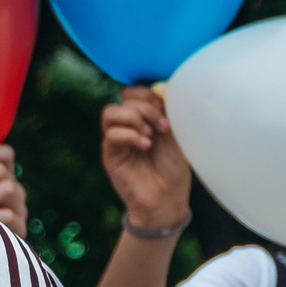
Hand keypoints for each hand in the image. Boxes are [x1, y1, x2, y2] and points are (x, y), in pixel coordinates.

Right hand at [101, 85, 191, 232]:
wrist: (167, 197)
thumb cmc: (173, 167)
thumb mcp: (175, 132)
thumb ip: (166, 111)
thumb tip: (160, 89)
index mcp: (143, 117)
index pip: (134, 91)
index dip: (148, 93)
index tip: (166, 108)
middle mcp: (127, 126)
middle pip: (123, 97)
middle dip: (145, 106)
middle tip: (163, 126)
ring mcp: (117, 140)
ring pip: (110, 112)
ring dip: (134, 118)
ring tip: (152, 135)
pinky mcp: (111, 155)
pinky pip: (111, 134)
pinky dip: (130, 135)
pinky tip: (146, 145)